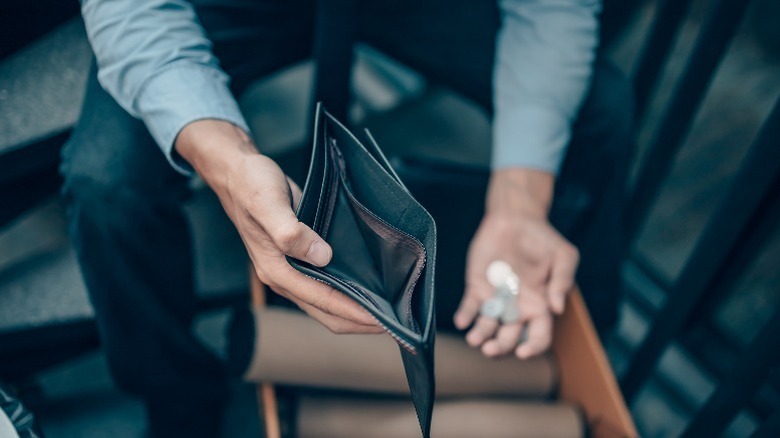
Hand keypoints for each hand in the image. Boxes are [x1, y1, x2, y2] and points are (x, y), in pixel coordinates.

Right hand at [176, 120, 381, 333]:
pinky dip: (349, 292)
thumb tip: (322, 256)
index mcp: (277, 270)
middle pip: (328, 313)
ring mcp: (293, 269)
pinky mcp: (301, 258)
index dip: (355, 313)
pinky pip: (328, 285)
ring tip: (389, 310)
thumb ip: (291, 232)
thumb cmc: (251, 186)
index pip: (323, 302)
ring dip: (357, 309)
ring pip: (329, 303)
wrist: (238, 174)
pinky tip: (370, 287)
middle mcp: (285, 276)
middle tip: (397, 322)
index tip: (384, 320)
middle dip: (360, 322)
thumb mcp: (268, 204)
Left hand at [453, 169, 578, 358]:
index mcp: (540, 306)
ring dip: (480, 336)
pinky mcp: (477, 288)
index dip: (533, 347)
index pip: (539, 336)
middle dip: (500, 347)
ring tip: (474, 340)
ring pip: (487, 327)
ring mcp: (496, 300)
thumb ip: (562, 280)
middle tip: (490, 349)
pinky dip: (465, 315)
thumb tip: (557, 308)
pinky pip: (470, 307)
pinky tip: (462, 321)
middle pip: (509, 338)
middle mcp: (517, 308)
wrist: (516, 219)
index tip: (523, 352)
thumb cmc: (543, 239)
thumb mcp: (563, 256)